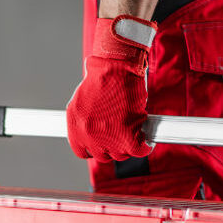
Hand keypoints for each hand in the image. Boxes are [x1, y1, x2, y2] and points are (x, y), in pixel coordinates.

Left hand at [66, 16, 156, 162]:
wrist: (116, 67)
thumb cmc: (102, 76)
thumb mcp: (82, 98)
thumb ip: (85, 118)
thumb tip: (92, 130)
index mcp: (75, 126)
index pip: (82, 151)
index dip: (95, 148)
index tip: (103, 144)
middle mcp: (88, 135)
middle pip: (103, 155)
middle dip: (113, 145)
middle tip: (122, 133)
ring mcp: (107, 138)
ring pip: (121, 154)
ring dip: (128, 144)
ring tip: (133, 130)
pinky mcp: (128, 137)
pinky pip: (139, 151)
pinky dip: (145, 146)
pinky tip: (146, 139)